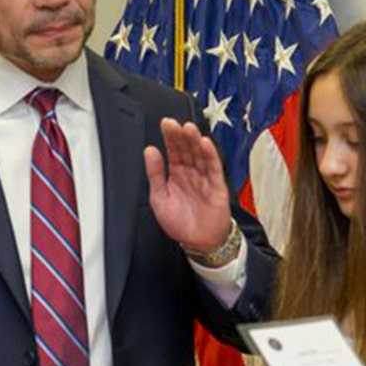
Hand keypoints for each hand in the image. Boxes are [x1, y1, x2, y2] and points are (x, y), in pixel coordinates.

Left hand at [144, 118, 232, 251]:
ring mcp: (204, 177)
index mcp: (176, 174)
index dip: (170, 137)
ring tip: (188, 128)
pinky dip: (210, 155)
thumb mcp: (159, 198)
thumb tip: (149, 151)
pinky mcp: (216, 185)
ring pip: (200, 154)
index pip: (173, 151)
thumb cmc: (180, 223)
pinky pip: (213, 167)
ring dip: (194, 141)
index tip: (165, 124)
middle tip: (173, 123)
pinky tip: (204, 143)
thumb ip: (154, 174)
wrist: (199, 242)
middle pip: (187, 149)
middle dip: (180, 136)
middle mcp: (191, 173)